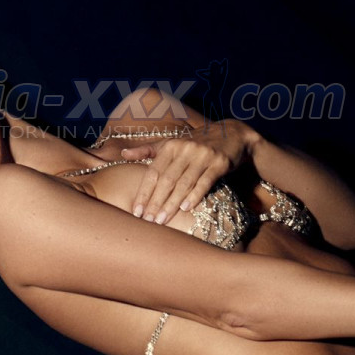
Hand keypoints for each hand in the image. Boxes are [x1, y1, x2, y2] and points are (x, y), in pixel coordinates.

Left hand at [121, 120, 257, 224]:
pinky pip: (205, 181)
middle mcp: (184, 149)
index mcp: (170, 146)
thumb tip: (122, 154)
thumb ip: (148, 150)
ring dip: (172, 203)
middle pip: (166, 180)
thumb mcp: (171, 143)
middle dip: (155, 202)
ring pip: (183, 183)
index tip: (135, 211)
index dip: (144, 192)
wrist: (231, 134)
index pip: (153, 172)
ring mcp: (202, 155)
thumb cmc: (196, 142)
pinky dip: (195, 195)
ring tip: (162, 219)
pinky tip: (185, 208)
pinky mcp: (219, 162)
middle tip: (147, 221)